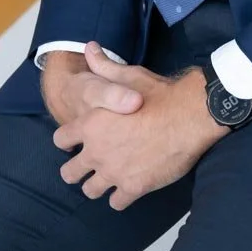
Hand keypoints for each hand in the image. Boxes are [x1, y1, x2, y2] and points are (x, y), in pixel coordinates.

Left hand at [53, 42, 226, 210]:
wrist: (189, 116)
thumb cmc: (159, 94)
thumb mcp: (128, 75)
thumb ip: (104, 67)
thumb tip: (89, 48)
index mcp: (90, 124)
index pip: (61, 140)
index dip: (66, 141)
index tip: (73, 143)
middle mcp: (97, 151)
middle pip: (69, 173)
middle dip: (75, 170)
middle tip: (86, 167)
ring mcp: (114, 172)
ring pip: (90, 190)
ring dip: (97, 185)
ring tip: (106, 180)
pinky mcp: (135, 187)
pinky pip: (117, 202)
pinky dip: (120, 197)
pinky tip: (127, 189)